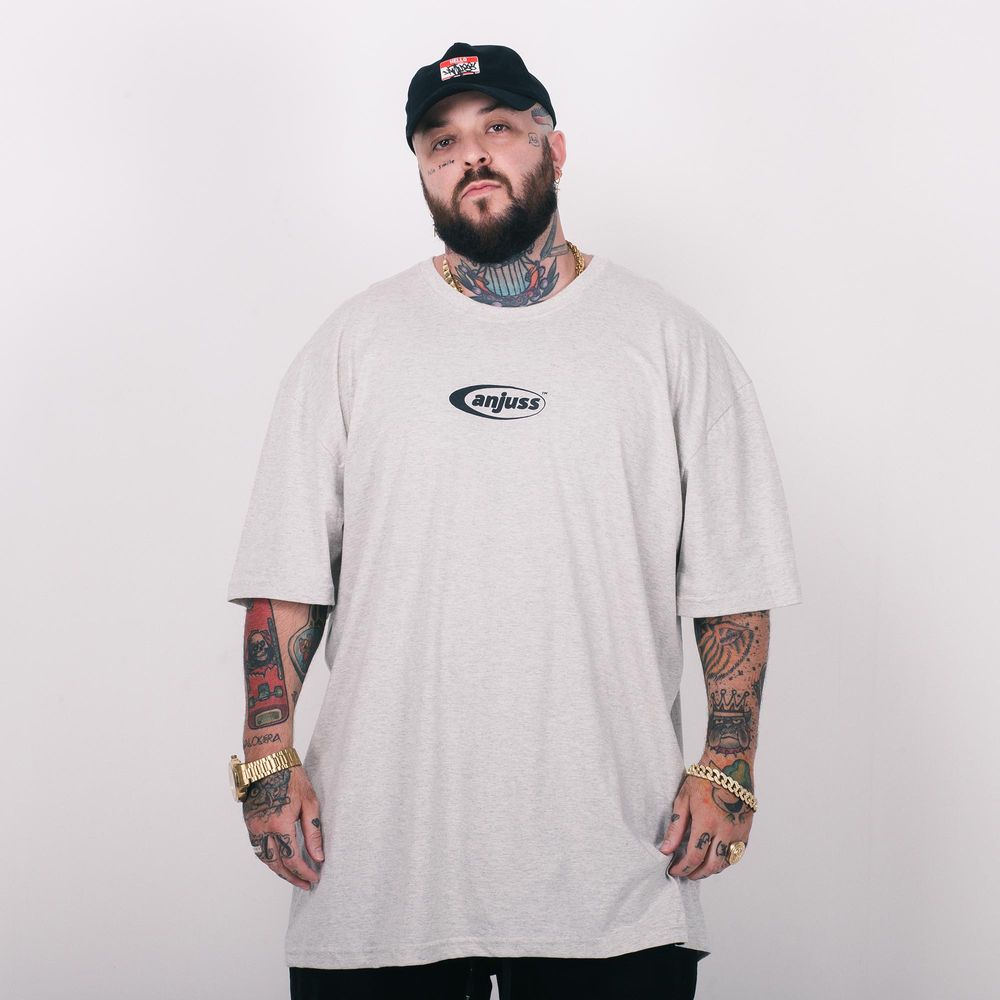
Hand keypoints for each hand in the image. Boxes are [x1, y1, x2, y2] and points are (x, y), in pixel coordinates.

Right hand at [243, 764, 324, 889]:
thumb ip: (313, 832)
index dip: (304, 871)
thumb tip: (318, 856)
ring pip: (264, 858)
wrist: (269, 761)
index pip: (292, 859)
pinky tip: (279, 859)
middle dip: (292, 877)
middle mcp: (263, 829)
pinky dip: (269, 858)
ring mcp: (253, 826)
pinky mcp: (249, 822)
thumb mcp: (310, 803)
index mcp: (280, 824)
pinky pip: (258, 848)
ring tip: (293, 876)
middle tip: (305, 884)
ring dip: (278, 870)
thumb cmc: (292, 778)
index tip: (314, 878)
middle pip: (276, 864)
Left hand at [658, 758, 754, 879]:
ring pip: (726, 863)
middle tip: (685, 874)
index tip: (674, 870)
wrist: (729, 763)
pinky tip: (714, 858)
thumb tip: (665, 850)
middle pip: (712, 865)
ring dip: (711, 870)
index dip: (683, 868)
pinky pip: (737, 853)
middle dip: (696, 873)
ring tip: (698, 868)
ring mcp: (738, 831)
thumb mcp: (683, 799)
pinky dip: (725, 861)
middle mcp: (725, 830)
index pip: (694, 856)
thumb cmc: (704, 778)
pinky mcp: (746, 829)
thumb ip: (675, 828)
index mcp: (707, 822)